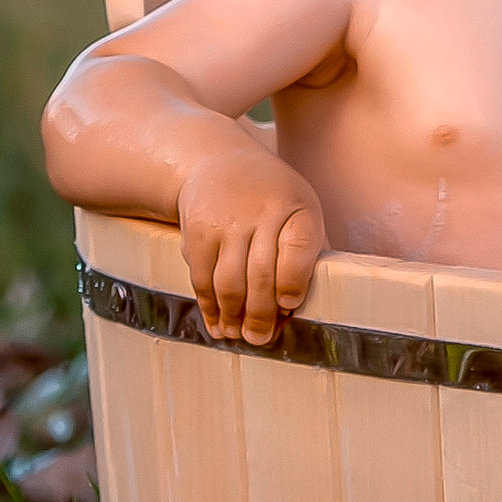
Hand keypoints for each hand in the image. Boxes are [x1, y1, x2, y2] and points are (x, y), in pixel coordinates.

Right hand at [178, 155, 326, 346]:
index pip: (298, 247)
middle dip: (261, 315)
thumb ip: (303, 253)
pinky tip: (217, 322)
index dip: (294, 281)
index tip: (289, 305)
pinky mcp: (197, 233)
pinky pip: (203, 279)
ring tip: (239, 335)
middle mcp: (261, 212)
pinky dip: (209, 307)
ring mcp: (226, 222)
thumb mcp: (299, 208)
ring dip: (233, 316)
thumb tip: (294, 309)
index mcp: (297, 207)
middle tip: (260, 339)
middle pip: (261, 274)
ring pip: (229, 282)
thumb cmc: (271, 196)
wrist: (218, 162)